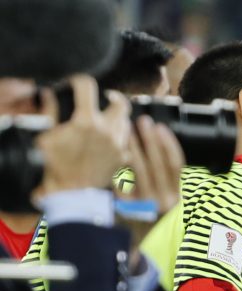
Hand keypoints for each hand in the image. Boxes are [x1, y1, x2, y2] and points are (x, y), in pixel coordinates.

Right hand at [33, 75, 131, 198]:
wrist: (70, 193)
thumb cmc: (54, 166)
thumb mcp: (46, 135)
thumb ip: (51, 111)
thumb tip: (51, 94)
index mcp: (87, 121)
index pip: (88, 86)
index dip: (80, 81)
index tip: (77, 84)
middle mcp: (108, 131)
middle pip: (121, 103)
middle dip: (113, 98)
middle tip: (106, 98)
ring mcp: (119, 146)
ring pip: (127, 122)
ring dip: (119, 118)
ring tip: (108, 119)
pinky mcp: (123, 159)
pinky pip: (128, 142)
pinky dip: (122, 138)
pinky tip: (112, 139)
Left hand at [119, 115, 185, 265]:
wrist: (139, 251)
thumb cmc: (153, 224)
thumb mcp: (167, 204)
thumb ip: (166, 184)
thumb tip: (156, 152)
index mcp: (177, 198)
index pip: (176, 166)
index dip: (169, 144)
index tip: (161, 128)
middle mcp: (164, 202)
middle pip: (157, 163)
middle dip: (149, 140)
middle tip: (142, 122)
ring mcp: (145, 205)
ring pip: (138, 170)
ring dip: (133, 148)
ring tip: (127, 131)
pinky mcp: (127, 208)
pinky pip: (122, 181)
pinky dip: (118, 165)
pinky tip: (114, 153)